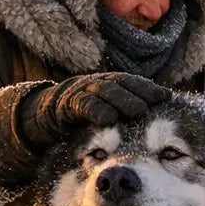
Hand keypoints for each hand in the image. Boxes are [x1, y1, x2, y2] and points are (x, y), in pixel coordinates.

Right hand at [19, 73, 169, 149]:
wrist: (37, 121)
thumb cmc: (78, 123)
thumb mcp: (104, 119)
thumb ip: (125, 117)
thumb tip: (153, 118)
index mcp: (106, 86)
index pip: (132, 82)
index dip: (149, 87)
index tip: (167, 96)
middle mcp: (94, 86)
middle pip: (121, 83)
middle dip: (140, 91)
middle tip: (158, 100)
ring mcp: (78, 92)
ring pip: (104, 91)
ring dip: (123, 99)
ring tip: (139, 110)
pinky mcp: (62, 105)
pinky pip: (81, 105)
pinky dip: (95, 110)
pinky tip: (108, 118)